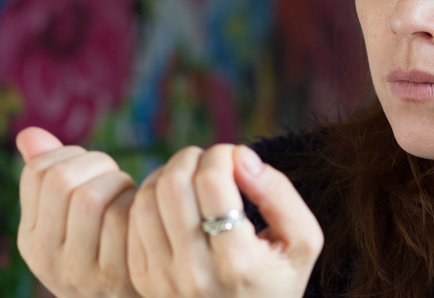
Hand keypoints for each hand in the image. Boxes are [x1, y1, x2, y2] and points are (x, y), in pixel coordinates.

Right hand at [16, 127, 140, 296]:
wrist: (130, 295)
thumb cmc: (105, 244)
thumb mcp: (69, 217)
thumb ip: (49, 177)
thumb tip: (27, 133)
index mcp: (30, 236)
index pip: (38, 171)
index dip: (72, 155)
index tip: (91, 169)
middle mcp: (45, 257)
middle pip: (62, 180)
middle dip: (97, 164)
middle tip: (114, 177)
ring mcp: (77, 271)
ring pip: (91, 195)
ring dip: (119, 183)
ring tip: (127, 194)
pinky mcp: (113, 276)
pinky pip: (122, 218)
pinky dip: (136, 204)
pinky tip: (140, 213)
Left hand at [127, 144, 323, 297]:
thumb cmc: (276, 279)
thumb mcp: (302, 241)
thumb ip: (279, 193)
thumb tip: (241, 156)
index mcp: (237, 262)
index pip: (211, 181)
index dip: (221, 155)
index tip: (234, 158)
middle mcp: (194, 272)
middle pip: (173, 185)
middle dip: (192, 157)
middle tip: (210, 162)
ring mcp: (162, 278)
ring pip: (147, 197)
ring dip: (168, 173)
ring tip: (192, 177)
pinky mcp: (142, 277)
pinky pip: (131, 219)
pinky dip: (151, 196)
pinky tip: (174, 199)